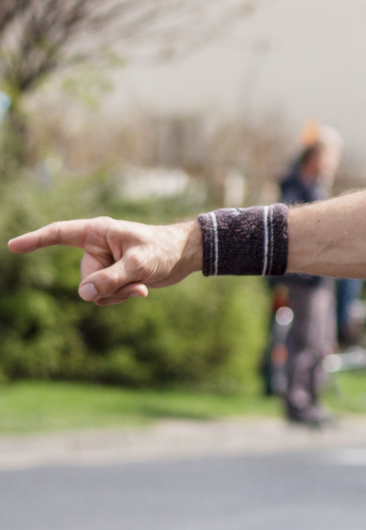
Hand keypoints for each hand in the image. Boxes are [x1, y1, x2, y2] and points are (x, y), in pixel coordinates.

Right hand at [7, 217, 199, 304]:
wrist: (184, 256)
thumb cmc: (163, 250)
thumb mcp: (139, 265)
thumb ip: (111, 279)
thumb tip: (85, 294)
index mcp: (98, 232)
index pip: (59, 234)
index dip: (35, 240)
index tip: (13, 247)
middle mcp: (96, 247)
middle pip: (84, 279)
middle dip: (108, 287)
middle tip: (135, 281)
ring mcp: (103, 264)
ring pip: (93, 292)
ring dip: (117, 294)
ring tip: (140, 285)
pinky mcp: (112, 277)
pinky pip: (105, 296)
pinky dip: (121, 297)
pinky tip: (142, 291)